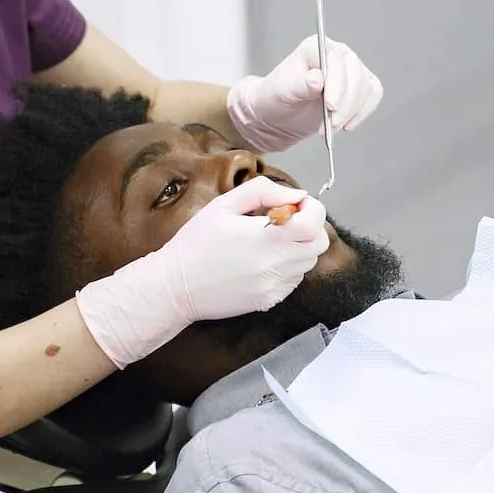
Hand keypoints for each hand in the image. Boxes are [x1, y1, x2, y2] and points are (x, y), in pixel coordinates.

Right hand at [73, 179, 327, 365]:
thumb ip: (263, 191)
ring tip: (270, 239)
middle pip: (318, 245)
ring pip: (307, 263)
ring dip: (298, 246)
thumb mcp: (223, 205)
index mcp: (264, 239)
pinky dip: (287, 266)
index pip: (313, 225)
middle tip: (287, 219)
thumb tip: (295, 196)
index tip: (296, 205)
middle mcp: (274, 267)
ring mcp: (273, 287)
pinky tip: (263, 259)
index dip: (312, 210)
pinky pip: (293, 280)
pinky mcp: (269, 301)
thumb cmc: (195, 243)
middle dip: (309, 227)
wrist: (175, 287)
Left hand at [225, 35, 385, 151]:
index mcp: (315, 48)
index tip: (330, 105)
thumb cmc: (276, 98)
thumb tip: (318, 79)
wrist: (278, 115)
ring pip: (366, 86)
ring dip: (352, 111)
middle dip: (346, 102)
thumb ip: (301, 84)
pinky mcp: (359, 87)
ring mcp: (350, 70)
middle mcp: (336, 55)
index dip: (337, 82)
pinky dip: (363, 112)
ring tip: (332, 127)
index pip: (335, 59)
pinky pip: (372, 95)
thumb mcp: (282, 92)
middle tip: (332, 122)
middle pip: (355, 72)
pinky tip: (347, 125)